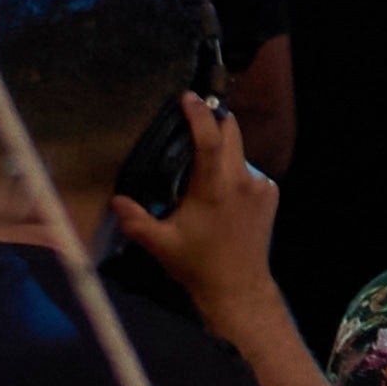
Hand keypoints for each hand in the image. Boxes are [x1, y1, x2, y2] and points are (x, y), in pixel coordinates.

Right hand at [124, 99, 280, 315]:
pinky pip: (248, 171)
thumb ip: (135, 220)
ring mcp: (260, 185)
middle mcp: (241, 180)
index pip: (210, 138)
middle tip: (194, 121)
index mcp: (214, 187)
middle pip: (231, 131)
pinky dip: (234, 172)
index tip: (187, 97)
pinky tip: (222, 194)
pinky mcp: (270, 194)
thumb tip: (116, 201)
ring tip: (202, 172)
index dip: (199, 114)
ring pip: (239, 152)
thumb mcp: (161, 244)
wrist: (239, 288)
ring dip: (223, 152)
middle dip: (214, 121)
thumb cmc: (198, 265)